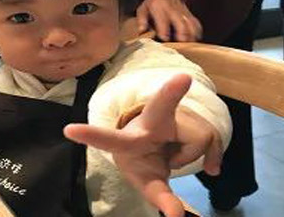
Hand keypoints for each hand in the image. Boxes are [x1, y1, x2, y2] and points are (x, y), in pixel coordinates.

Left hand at [64, 74, 222, 216]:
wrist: (157, 144)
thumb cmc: (146, 161)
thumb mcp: (149, 182)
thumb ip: (161, 198)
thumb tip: (176, 216)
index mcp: (129, 139)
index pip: (109, 139)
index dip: (91, 136)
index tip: (69, 130)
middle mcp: (150, 120)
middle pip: (161, 106)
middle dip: (170, 93)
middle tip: (182, 79)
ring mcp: (174, 114)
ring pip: (199, 140)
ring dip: (192, 156)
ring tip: (176, 151)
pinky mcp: (193, 116)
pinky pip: (214, 140)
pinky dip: (213, 156)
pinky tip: (201, 158)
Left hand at [136, 0, 201, 41]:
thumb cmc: (154, 2)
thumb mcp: (143, 8)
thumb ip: (141, 20)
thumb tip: (141, 31)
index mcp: (160, 8)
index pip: (163, 20)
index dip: (164, 31)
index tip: (164, 39)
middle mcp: (173, 10)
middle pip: (181, 24)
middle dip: (182, 36)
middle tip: (180, 45)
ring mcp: (184, 13)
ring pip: (191, 25)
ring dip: (191, 37)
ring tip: (187, 45)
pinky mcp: (191, 16)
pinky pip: (197, 25)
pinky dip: (197, 33)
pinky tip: (193, 40)